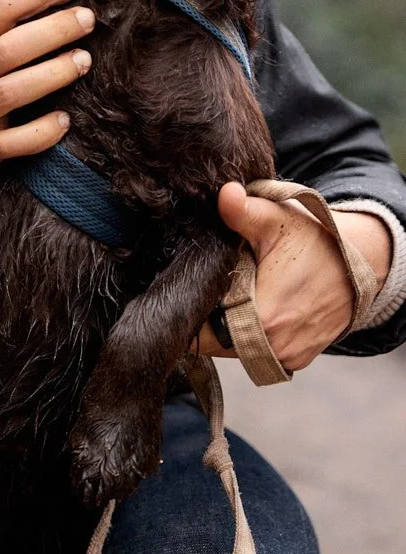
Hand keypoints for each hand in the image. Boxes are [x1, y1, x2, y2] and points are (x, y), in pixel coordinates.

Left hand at [197, 181, 392, 370]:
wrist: (362, 262)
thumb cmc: (315, 239)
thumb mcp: (276, 219)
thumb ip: (243, 211)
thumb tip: (224, 193)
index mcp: (264, 319)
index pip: (200, 335)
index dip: (192, 310)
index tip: (193, 285)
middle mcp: (276, 347)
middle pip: (215, 342)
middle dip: (210, 315)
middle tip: (220, 283)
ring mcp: (288, 357)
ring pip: (236, 348)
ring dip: (231, 324)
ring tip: (239, 291)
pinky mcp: (297, 359)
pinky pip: (260, 352)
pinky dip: (252, 333)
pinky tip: (256, 305)